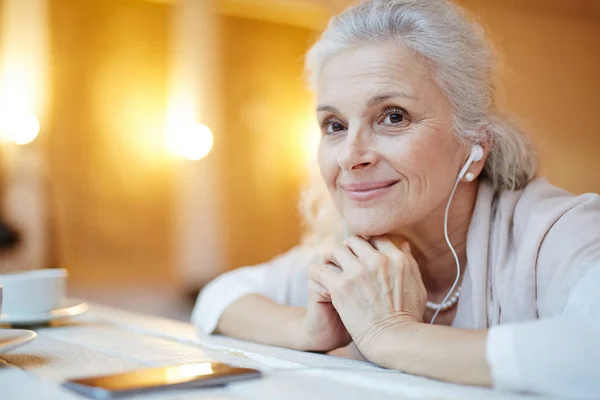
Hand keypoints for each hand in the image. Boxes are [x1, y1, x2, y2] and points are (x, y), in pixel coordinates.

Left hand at [309, 236, 426, 360]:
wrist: (393, 340)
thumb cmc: (408, 317)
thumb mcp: (417, 286)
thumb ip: (410, 263)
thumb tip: (404, 245)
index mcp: (396, 259)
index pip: (376, 237)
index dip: (367, 244)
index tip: (362, 253)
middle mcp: (377, 261)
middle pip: (355, 241)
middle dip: (349, 249)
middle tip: (344, 261)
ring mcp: (357, 272)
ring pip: (337, 251)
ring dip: (333, 259)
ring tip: (331, 269)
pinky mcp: (340, 286)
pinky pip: (320, 269)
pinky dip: (317, 272)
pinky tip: (319, 279)